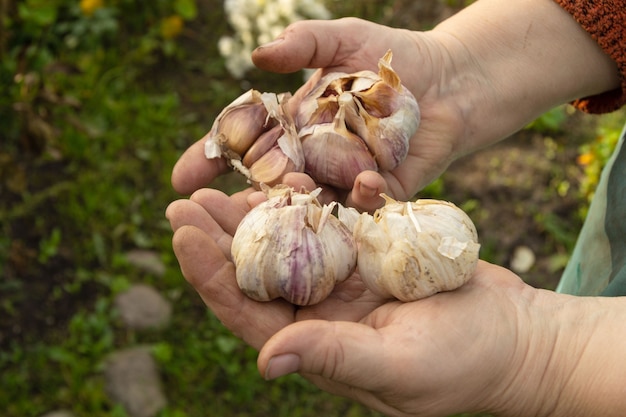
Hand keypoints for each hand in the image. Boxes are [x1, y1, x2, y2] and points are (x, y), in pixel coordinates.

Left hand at [165, 188, 579, 416]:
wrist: (515, 336)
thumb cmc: (464, 362)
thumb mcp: (399, 366)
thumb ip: (334, 357)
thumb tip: (265, 360)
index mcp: (317, 344)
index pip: (247, 311)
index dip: (209, 273)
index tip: (182, 230)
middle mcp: (323, 311)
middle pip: (260, 271)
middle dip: (222, 235)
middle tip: (188, 195)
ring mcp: (348, 278)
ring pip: (293, 240)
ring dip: (262, 210)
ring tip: (232, 178)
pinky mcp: (375, 251)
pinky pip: (340, 220)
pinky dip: (325, 197)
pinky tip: (305, 173)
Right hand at [172, 18, 467, 210]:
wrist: (451, 80)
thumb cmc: (391, 57)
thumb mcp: (343, 39)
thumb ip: (303, 43)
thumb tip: (257, 56)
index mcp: (294, 125)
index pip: (244, 144)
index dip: (212, 159)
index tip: (181, 179)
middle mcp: (313, 158)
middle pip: (270, 181)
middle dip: (241, 195)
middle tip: (211, 212)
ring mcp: (344, 178)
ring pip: (312, 201)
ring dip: (293, 207)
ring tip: (281, 204)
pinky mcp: (381, 192)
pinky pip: (364, 203)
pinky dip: (359, 198)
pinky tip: (359, 188)